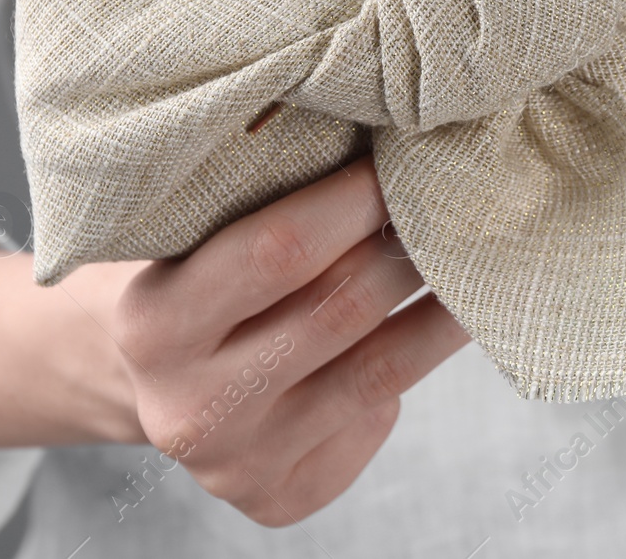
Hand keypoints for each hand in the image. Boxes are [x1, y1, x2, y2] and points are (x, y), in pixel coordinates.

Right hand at [111, 156, 467, 525]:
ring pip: (380, 369)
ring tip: (483, 254)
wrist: (142, 379)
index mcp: (155, 325)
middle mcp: (192, 407)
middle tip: (460, 195)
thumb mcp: (187, 233)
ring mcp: (239, 463)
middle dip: (410, 244)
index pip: (280, 250)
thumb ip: (255, 197)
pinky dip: (415, 363)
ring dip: (444, 306)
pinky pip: (375, 417)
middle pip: (341, 308)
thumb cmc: (187, 276)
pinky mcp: (281, 495)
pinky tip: (438, 322)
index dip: (358, 199)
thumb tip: (381, 131)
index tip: (408, 154)